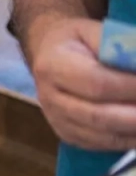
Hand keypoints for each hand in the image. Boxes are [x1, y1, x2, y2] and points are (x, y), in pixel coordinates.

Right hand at [30, 17, 135, 151]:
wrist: (49, 54)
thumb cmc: (77, 40)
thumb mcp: (94, 31)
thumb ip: (121, 47)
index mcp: (53, 65)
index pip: (98, 83)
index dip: (132, 88)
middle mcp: (48, 96)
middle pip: (99, 115)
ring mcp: (55, 119)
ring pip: (102, 135)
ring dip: (135, 131)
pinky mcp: (66, 134)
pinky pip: (101, 145)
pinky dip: (129, 140)